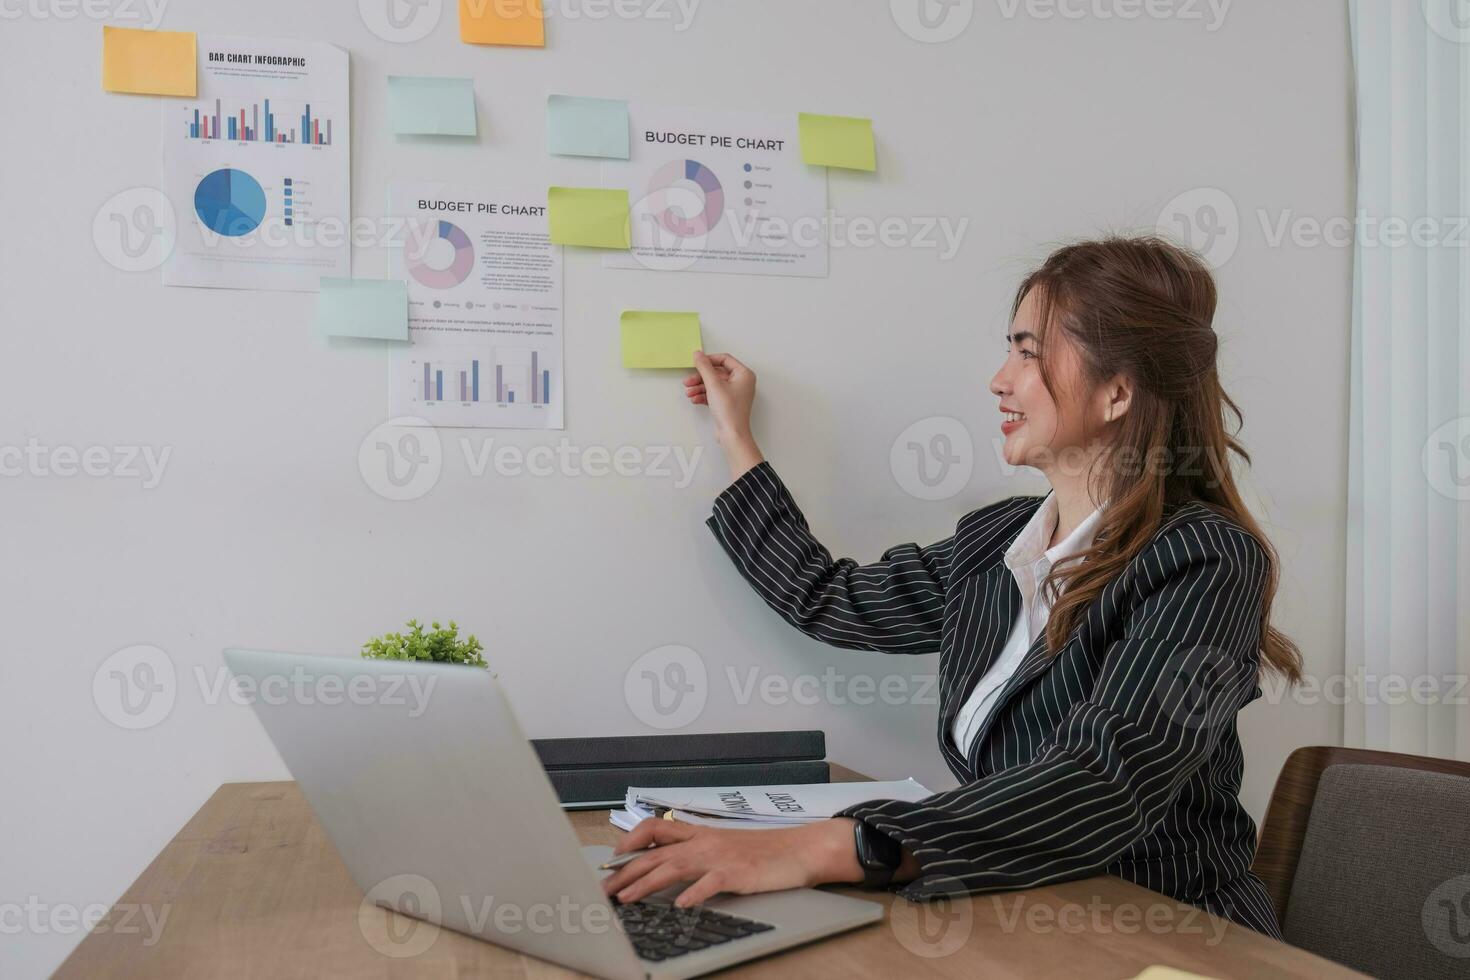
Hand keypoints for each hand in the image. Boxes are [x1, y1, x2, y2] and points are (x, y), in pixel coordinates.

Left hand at [600, 817, 863, 907]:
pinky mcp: (736, 873)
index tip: (612, 858)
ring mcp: (719, 857)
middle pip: (656, 853)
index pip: (655, 829)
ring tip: (627, 898)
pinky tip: (681, 906)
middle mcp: (704, 842)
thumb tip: (669, 867)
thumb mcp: (725, 847)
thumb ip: (697, 853)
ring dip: (646, 883)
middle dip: (626, 871)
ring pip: (674, 866)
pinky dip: (694, 894)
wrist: (798, 849)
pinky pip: (710, 883)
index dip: (630, 841)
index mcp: (700, 834)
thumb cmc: (762, 852)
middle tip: (604, 889)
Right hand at [683, 351, 763, 478]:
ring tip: (689, 392)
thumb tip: (698, 355)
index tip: (696, 362)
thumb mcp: (714, 385)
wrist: (732, 434)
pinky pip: (714, 394)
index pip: (724, 359)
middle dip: (701, 377)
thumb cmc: (730, 412)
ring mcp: (735, 393)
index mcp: (744, 374)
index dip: (709, 360)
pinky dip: (704, 395)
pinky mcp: (728, 402)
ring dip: (700, 387)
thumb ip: (704, 367)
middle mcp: (741, 382)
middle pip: (717, 373)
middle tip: (689, 380)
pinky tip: (695, 399)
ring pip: (714, 384)